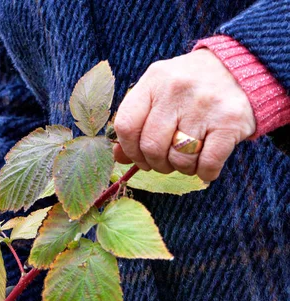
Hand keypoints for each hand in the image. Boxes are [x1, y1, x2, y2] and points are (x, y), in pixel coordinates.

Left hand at [113, 49, 255, 181]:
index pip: (126, 125)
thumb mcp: (160, 93)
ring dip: (182, 168)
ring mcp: (204, 104)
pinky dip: (204, 173)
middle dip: (157, 163)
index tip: (141, 157)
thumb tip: (118, 157)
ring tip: (190, 157)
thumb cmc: (191, 88)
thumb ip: (137, 122)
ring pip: (179, 159)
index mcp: (155, 80)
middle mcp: (177, 89)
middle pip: (151, 147)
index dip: (130, 150)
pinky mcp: (229, 121)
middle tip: (167, 160)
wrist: (243, 67)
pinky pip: (207, 164)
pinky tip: (206, 166)